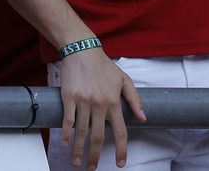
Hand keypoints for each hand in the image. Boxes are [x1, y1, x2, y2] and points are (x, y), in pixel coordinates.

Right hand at [58, 47, 144, 168]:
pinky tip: (64, 143)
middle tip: (92, 167)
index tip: (120, 163)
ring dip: (78, 149)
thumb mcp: (124, 80)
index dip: (121, 149)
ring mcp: (83, 101)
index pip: (120, 132)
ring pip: (82, 131)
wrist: (82, 50)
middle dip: (95, 155)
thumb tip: (143, 118)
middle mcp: (100, 104)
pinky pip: (67, 119)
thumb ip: (135, 100)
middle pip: (98, 136)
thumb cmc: (103, 65)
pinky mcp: (69, 97)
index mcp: (114, 102)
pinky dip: (65, 133)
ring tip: (76, 161)